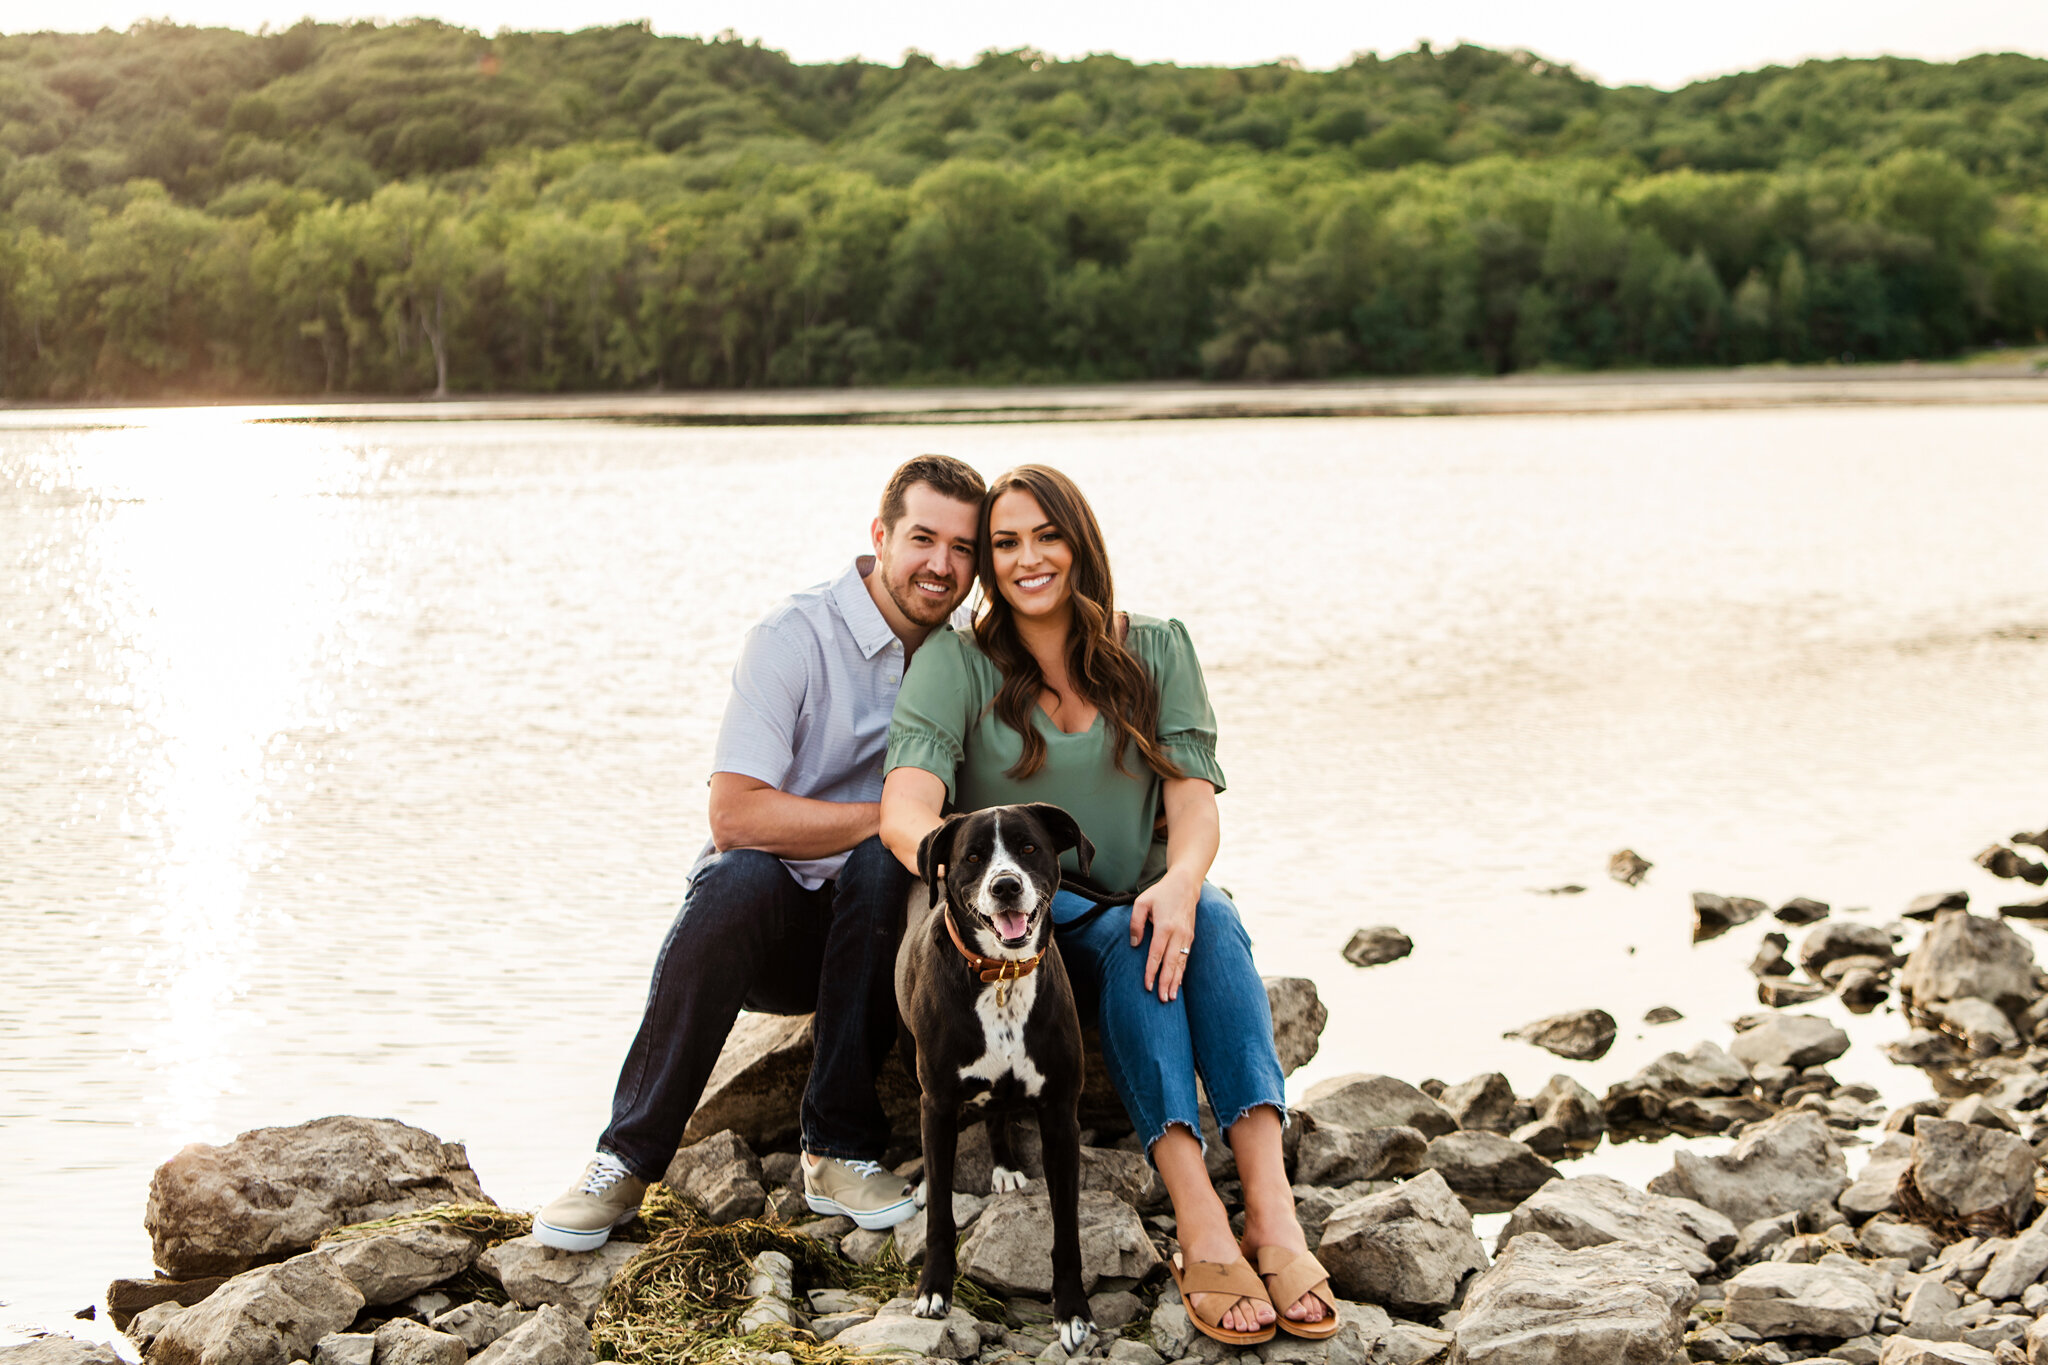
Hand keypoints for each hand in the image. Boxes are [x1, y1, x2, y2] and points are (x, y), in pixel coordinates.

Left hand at [1129, 871, 1198, 1001]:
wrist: (1185, 885)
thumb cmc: (1160, 893)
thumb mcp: (1141, 903)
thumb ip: (1135, 923)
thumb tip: (1135, 944)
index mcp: (1165, 926)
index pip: (1157, 954)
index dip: (1151, 971)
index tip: (1148, 986)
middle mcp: (1178, 934)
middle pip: (1171, 962)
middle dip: (1167, 982)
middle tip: (1163, 999)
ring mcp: (1187, 936)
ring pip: (1181, 963)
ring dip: (1176, 981)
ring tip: (1171, 997)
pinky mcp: (1190, 937)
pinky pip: (1186, 958)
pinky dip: (1182, 972)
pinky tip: (1178, 983)